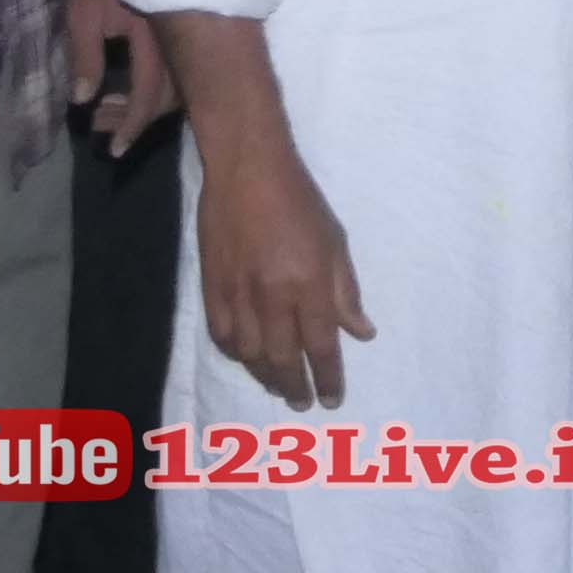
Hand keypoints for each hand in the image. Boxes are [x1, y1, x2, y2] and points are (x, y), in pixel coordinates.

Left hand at [66, 0, 173, 148]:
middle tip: (101, 129)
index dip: (131, 126)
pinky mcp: (177, 35)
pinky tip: (120, 89)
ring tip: (104, 111)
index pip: (147, 95)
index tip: (112, 150)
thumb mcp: (83, 10)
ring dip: (137, 106)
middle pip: (164, 100)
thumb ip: (85, 56)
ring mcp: (180, 40)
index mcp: (153, 40)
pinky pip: (170, 73)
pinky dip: (145, 88)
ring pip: (170, 89)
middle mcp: (175, 46)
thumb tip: (82, 99)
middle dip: (132, 120)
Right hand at [193, 131, 371, 407]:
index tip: (333, 399)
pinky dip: (236, 354)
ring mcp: (237, 293)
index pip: (321, 346)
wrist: (246, 169)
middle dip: (295, 386)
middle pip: (283, 358)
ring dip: (265, 376)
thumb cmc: (299, 202)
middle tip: (303, 402)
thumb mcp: (335, 243)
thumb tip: (361, 334)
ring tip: (278, 386)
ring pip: (250, 353)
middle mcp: (272, 296)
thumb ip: (346, 293)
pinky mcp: (211, 286)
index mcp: (308, 285)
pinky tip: (247, 359)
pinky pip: (222, 335)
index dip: (328, 378)